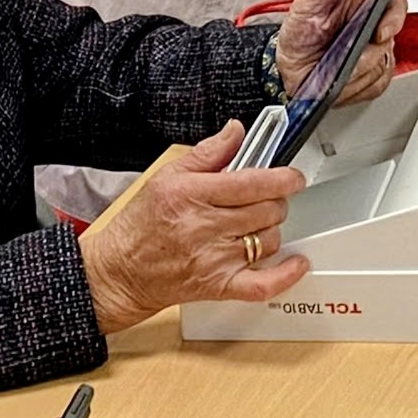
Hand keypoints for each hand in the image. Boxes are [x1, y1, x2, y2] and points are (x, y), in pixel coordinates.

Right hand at [77, 123, 306, 329]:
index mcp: (192, 195)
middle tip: (267, 199)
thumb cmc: (141, 224)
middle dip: (275, 201)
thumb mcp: (166, 176)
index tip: (292, 177)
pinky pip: (262, 285)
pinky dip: (285, 274)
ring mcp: (214, 259)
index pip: (251, 183)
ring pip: (269, 240)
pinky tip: (296, 262)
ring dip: (272, 229)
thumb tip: (236, 131)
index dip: (282, 178)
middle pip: (266, 210)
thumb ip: (207, 152)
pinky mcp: (218, 286)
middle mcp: (204, 227)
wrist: (120, 271)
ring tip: (256, 224)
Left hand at [271, 0, 405, 107]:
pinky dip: (357, 86)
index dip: (393, 18)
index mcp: (364, 4)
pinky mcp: (374, 77)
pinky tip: (341, 80)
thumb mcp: (311, 3)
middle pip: (389, 40)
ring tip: (334, 68)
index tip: (380, 32)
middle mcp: (375, 27)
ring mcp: (376, 53)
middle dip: (365, 51)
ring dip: (356, 71)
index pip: (395, 4)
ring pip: (382, 64)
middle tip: (342, 56)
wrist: (287, 69)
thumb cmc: (299, 32)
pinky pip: (376, 84)